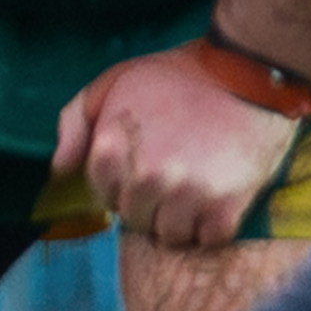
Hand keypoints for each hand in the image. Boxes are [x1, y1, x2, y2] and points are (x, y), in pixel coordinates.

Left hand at [50, 45, 301, 249]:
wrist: (250, 71)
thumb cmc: (178, 75)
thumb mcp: (113, 82)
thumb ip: (75, 122)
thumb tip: (61, 168)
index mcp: (113, 147)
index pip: (103, 195)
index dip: (122, 184)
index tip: (142, 169)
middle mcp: (146, 175)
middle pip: (135, 219)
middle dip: (150, 204)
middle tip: (173, 178)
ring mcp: (187, 191)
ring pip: (171, 235)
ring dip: (180, 220)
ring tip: (195, 190)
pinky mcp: (227, 203)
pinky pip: (208, 239)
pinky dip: (211, 227)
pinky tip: (217, 200)